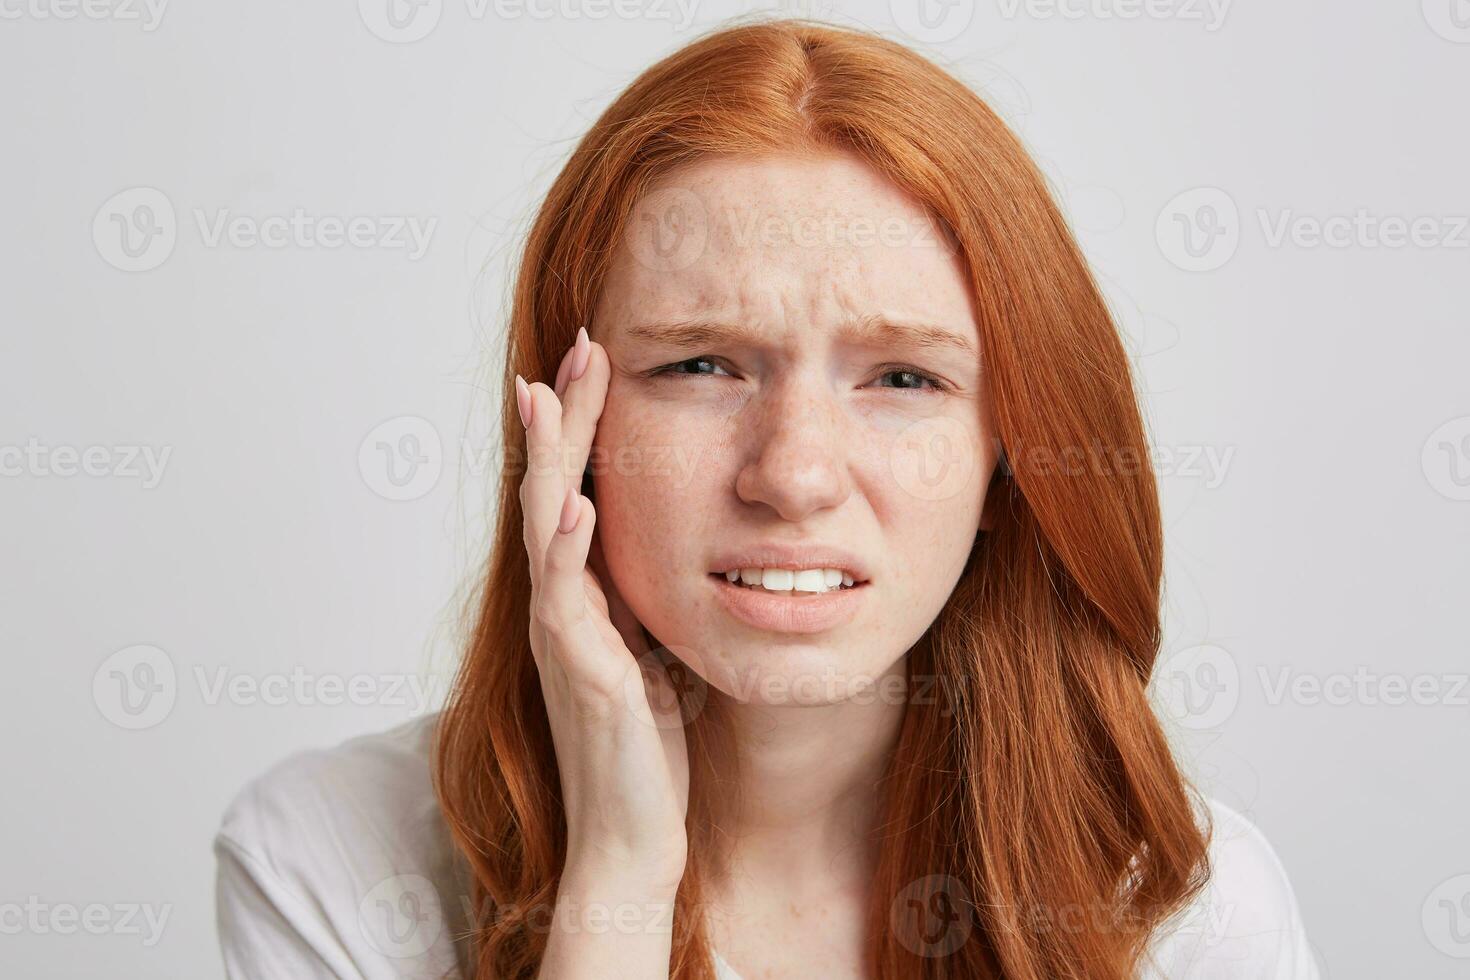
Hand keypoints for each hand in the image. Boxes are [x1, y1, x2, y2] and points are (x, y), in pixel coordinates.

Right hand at [517, 328, 689, 890]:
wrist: (632, 839)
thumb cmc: (645, 751)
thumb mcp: (652, 653)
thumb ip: (645, 600)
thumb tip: (681, 546)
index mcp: (585, 598)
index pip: (577, 491)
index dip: (583, 428)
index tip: (595, 362)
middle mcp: (563, 608)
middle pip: (552, 491)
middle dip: (564, 418)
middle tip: (575, 347)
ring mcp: (564, 638)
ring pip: (544, 530)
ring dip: (550, 460)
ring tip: (550, 395)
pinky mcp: (583, 675)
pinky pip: (567, 602)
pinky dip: (567, 551)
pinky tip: (578, 505)